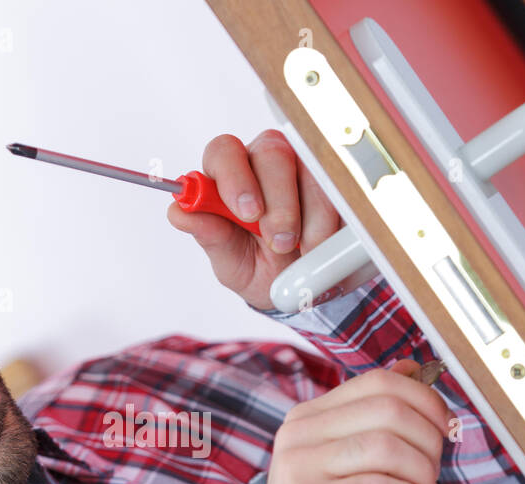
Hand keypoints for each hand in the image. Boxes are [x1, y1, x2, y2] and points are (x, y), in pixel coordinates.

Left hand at [167, 129, 341, 311]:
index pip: (224, 152)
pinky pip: (344, 187)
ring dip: (312, 218)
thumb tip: (179, 213)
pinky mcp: (338, 178)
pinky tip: (328, 243)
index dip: (235, 178)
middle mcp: (265, 160)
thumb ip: (210, 236)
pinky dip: (337, 220)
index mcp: (230, 175)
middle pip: (272, 153)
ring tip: (306, 252)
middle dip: (279, 203)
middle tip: (282, 243)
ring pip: (312, 170)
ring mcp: (306, 164)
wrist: (300, 289)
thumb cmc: (257, 267)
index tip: (249, 213)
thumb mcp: (231, 262)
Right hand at [263, 359, 450, 483]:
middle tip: (434, 470)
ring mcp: (297, 464)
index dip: (423, 398)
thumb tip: (411, 368)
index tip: (445, 425)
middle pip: (387, 411)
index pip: (377, 383)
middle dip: (428, 440)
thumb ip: (377, 415)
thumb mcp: (357, 458)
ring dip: (421, 473)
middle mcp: (298, 432)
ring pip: (385, 447)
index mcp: (310, 415)